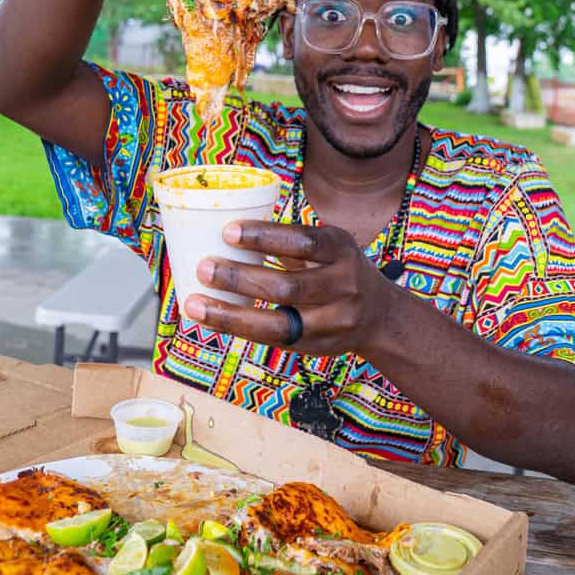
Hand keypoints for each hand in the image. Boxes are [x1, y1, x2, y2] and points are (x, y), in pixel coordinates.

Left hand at [183, 220, 393, 356]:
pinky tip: (213, 320)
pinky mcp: (318, 347)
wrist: (379, 316)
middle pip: (288, 286)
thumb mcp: (328, 245)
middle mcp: (343, 285)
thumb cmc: (338, 269)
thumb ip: (290, 240)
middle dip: (241, 278)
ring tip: (195, 304)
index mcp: (341, 249)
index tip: (228, 231)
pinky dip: (240, 329)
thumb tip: (227, 227)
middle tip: (204, 268)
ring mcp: (333, 322)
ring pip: (277, 324)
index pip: (303, 241)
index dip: (265, 237)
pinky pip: (274, 341)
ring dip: (231, 314)